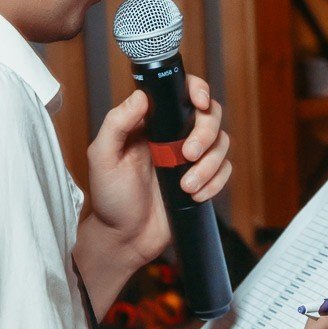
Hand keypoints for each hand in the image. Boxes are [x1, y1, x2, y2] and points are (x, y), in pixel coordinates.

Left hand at [86, 73, 230, 266]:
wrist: (125, 238)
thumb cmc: (110, 198)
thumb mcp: (103, 158)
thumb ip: (116, 124)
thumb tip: (141, 95)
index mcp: (151, 123)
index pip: (180, 94)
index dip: (197, 90)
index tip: (199, 101)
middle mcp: (173, 136)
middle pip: (210, 116)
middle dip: (206, 133)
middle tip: (188, 154)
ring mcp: (189, 158)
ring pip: (221, 143)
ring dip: (210, 164)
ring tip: (186, 186)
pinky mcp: (202, 179)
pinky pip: (224, 170)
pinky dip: (215, 182)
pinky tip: (195, 195)